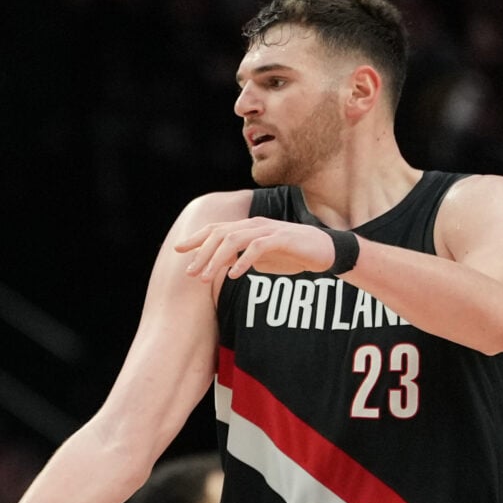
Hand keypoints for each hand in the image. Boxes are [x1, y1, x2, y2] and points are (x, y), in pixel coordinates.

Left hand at [172, 217, 336, 285]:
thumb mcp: (262, 259)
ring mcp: (268, 230)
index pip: (216, 229)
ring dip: (216, 259)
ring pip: (234, 240)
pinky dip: (243, 261)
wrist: (325, 251)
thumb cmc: (293, 254)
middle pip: (220, 234)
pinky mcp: (282, 239)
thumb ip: (242, 259)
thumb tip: (222, 266)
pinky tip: (234, 275)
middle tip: (189, 273)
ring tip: (205, 277)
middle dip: (201, 253)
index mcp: (248, 228)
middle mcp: (255, 225)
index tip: (178, 249)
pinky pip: (257, 248)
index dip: (196, 238)